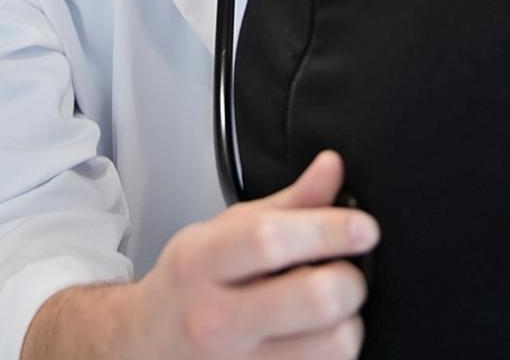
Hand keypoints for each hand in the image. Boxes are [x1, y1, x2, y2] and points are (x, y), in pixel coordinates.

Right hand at [124, 150, 375, 358]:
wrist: (147, 342)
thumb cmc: (189, 283)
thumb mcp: (222, 232)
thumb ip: (286, 203)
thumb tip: (332, 168)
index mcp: (202, 261)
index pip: (270, 240)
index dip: (329, 230)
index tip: (363, 227)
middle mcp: (216, 318)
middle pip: (313, 299)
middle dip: (350, 280)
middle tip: (347, 272)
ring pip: (333, 347)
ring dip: (349, 323)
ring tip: (332, 309)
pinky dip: (333, 351)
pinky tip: (316, 336)